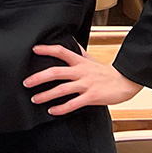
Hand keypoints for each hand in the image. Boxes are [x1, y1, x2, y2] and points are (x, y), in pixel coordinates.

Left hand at [23, 44, 142, 115]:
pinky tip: (52, 110)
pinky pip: (73, 104)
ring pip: (62, 89)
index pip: (61, 51)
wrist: (124, 82)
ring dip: (46, 95)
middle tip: (26, 82)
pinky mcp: (91, 97)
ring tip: (35, 99)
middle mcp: (80, 71)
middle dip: (39, 77)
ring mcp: (85, 84)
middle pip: (56, 72)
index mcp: (79, 61)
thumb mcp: (91, 58)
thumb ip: (80, 51)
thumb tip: (72, 42)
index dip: (47, 49)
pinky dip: (61, 108)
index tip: (34, 50)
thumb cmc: (106, 71)